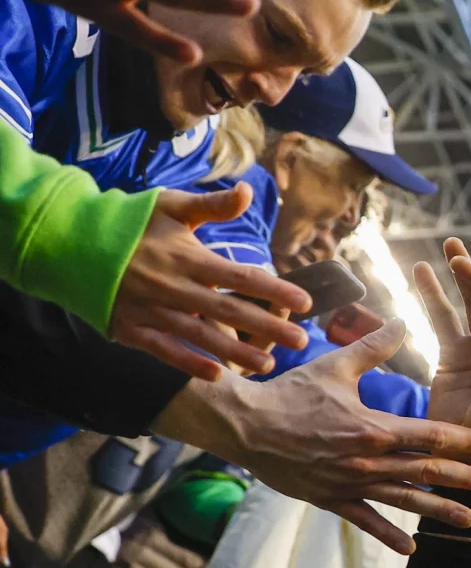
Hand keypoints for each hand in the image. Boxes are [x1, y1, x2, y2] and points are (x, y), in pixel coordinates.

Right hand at [111, 185, 311, 379]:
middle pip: (229, 312)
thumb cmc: (128, 222)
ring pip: (201, 337)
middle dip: (268, 327)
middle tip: (301, 340)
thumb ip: (212, 205)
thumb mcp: (171, 206)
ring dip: (236, 353)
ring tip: (268, 365)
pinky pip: (164, 351)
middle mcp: (173, 287)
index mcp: (187, 258)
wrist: (67, 241)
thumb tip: (248, 191)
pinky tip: (216, 376)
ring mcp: (151, 311)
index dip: (275, 290)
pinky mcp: (130, 329)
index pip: (241, 277)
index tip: (305, 301)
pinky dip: (189, 364)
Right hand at [151, 320, 470, 553]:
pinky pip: (365, 521)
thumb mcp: (335, 366)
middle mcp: (366, 461)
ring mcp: (350, 484)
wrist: (244, 426)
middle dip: (466, 478)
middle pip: (426, 472)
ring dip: (439, 511)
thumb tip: (403, 320)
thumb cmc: (290, 393)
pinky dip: (388, 535)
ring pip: (404, 500)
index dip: (463, 441)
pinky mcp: (331, 499)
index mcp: (373, 427)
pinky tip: (412, 549)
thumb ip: (374, 346)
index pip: (430, 435)